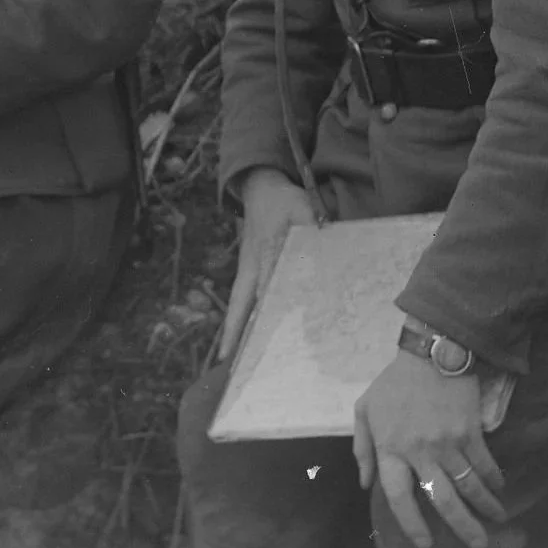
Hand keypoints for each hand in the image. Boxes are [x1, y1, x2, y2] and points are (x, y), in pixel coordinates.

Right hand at [217, 168, 317, 359]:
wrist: (261, 187)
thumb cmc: (284, 200)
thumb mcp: (301, 209)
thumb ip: (311, 228)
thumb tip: (320, 251)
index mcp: (264, 253)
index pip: (262, 289)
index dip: (259, 314)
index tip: (258, 338)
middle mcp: (251, 266)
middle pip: (239, 303)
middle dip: (233, 331)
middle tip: (227, 360)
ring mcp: (247, 268)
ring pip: (239, 303)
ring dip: (234, 328)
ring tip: (230, 357)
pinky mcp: (249, 269)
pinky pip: (243, 297)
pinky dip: (240, 317)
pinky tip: (245, 334)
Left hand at [354, 351, 505, 547]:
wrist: (429, 356)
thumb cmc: (393, 385)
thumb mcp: (365, 410)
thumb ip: (363, 448)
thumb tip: (365, 484)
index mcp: (390, 446)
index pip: (397, 494)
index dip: (410, 523)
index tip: (424, 543)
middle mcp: (419, 451)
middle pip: (442, 500)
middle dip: (462, 527)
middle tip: (476, 544)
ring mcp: (447, 443)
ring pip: (469, 488)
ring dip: (485, 508)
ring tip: (494, 520)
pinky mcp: (471, 433)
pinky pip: (485, 466)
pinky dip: (494, 481)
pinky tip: (498, 489)